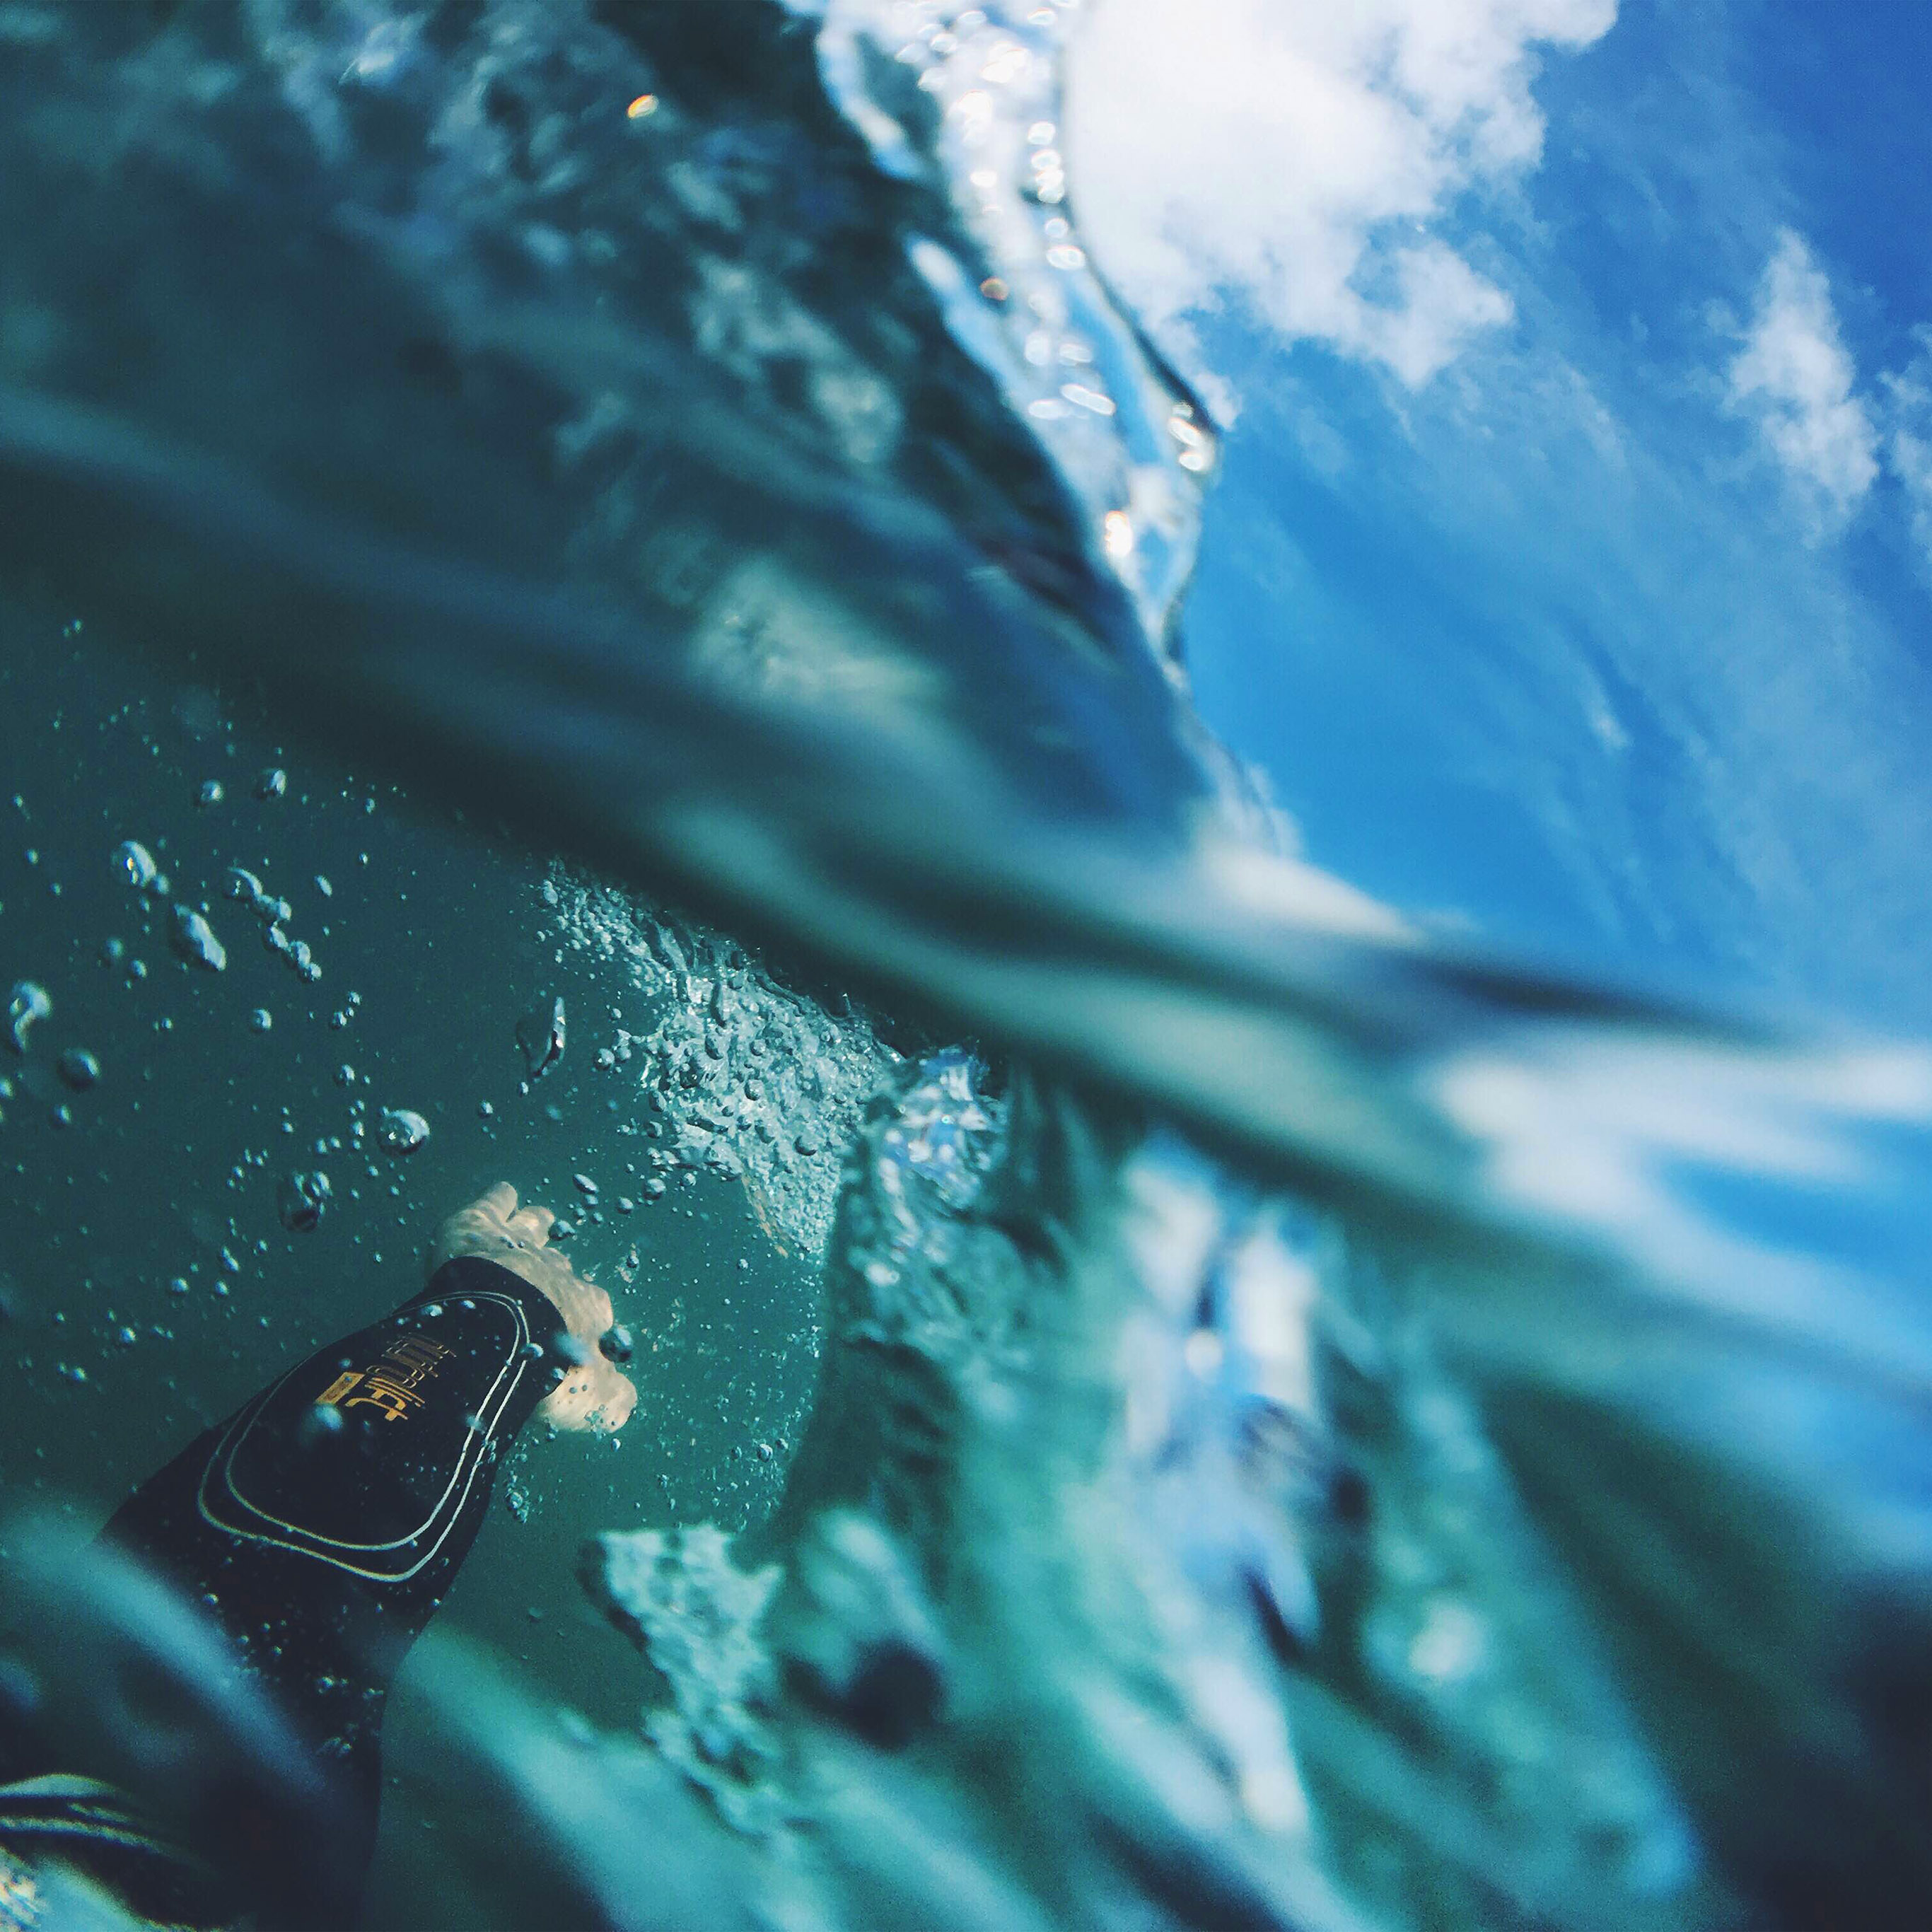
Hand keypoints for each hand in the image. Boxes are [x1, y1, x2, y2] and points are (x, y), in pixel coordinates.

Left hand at [433, 1183, 637, 1433]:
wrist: (499, 1337)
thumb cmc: (548, 1372)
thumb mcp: (592, 1400)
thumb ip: (614, 1400)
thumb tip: (627, 1404)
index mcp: (584, 1311)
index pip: (590, 1310)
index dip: (584, 1319)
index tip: (576, 1330)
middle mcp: (556, 1274)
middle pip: (559, 1268)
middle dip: (556, 1271)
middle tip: (550, 1274)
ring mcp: (518, 1249)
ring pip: (532, 1230)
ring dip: (536, 1224)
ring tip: (539, 1217)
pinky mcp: (479, 1231)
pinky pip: (494, 1206)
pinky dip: (498, 1199)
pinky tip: (502, 1193)